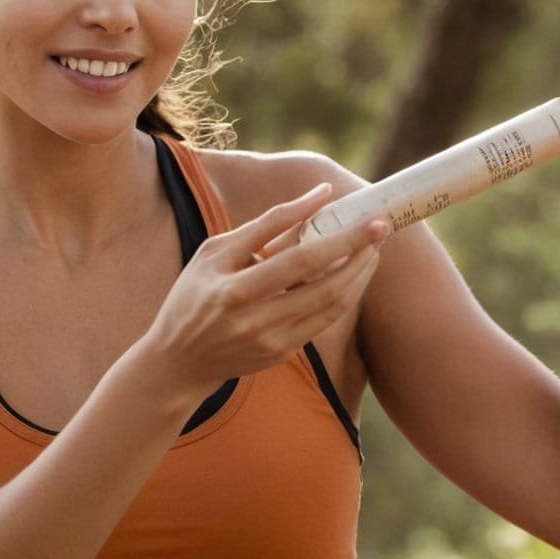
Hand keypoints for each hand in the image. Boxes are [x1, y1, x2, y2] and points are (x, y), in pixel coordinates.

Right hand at [142, 183, 388, 399]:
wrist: (179, 361)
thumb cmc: (194, 294)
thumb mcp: (214, 253)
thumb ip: (264, 226)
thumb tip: (316, 197)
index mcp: (234, 289)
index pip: (298, 258)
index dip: (337, 235)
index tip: (364, 214)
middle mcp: (255, 319)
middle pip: (324, 283)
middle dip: (358, 252)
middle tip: (380, 227)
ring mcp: (272, 340)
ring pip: (332, 305)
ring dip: (359, 274)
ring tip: (372, 248)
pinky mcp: (282, 352)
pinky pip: (324, 320)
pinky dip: (344, 294)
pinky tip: (351, 274)